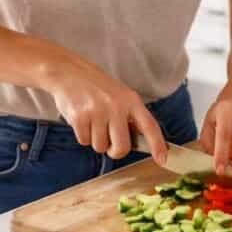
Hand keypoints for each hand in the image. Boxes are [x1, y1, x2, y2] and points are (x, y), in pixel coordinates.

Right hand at [43, 56, 166, 162]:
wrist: (68, 72)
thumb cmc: (96, 86)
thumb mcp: (120, 95)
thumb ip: (130, 116)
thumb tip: (140, 141)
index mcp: (131, 100)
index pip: (149, 126)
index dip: (158, 145)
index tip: (162, 159)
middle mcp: (116, 106)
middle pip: (122, 147)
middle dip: (114, 151)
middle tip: (109, 143)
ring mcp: (97, 112)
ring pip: (100, 146)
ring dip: (95, 140)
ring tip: (92, 121)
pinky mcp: (80, 117)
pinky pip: (84, 141)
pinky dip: (82, 135)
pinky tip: (82, 119)